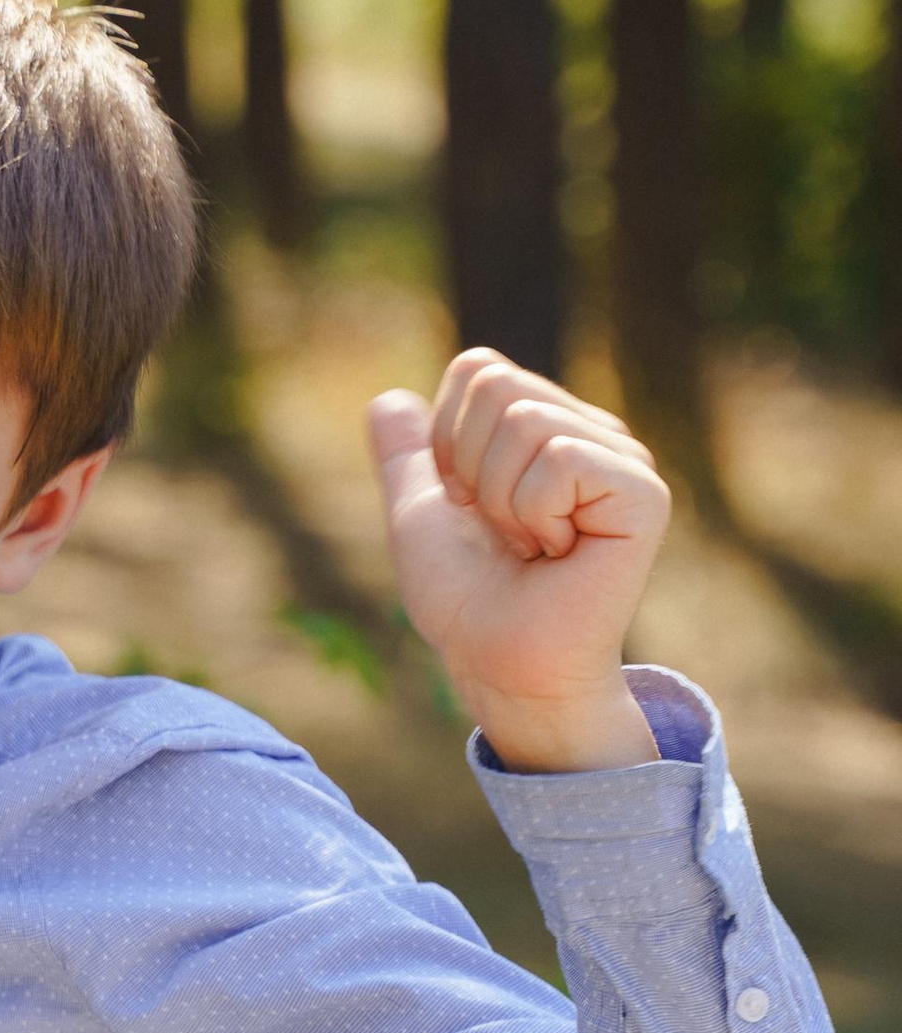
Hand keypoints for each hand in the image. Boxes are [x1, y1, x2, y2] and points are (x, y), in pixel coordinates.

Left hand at [366, 350, 668, 773]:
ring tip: (533, 546)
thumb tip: (389, 397)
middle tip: (503, 531)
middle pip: (497, 384)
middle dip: (471, 467)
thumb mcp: (419, 513)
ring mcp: (624, 460)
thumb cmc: (466, 599)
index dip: (447, 439)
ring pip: (525, 420)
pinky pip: (559, 459)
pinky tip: (559, 553)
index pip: (478, 369)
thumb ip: (406, 454)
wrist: (499, 663)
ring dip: (502, 499)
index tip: (468, 506)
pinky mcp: (643, 493)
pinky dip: (535, 513)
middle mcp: (593, 433)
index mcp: (548, 428)